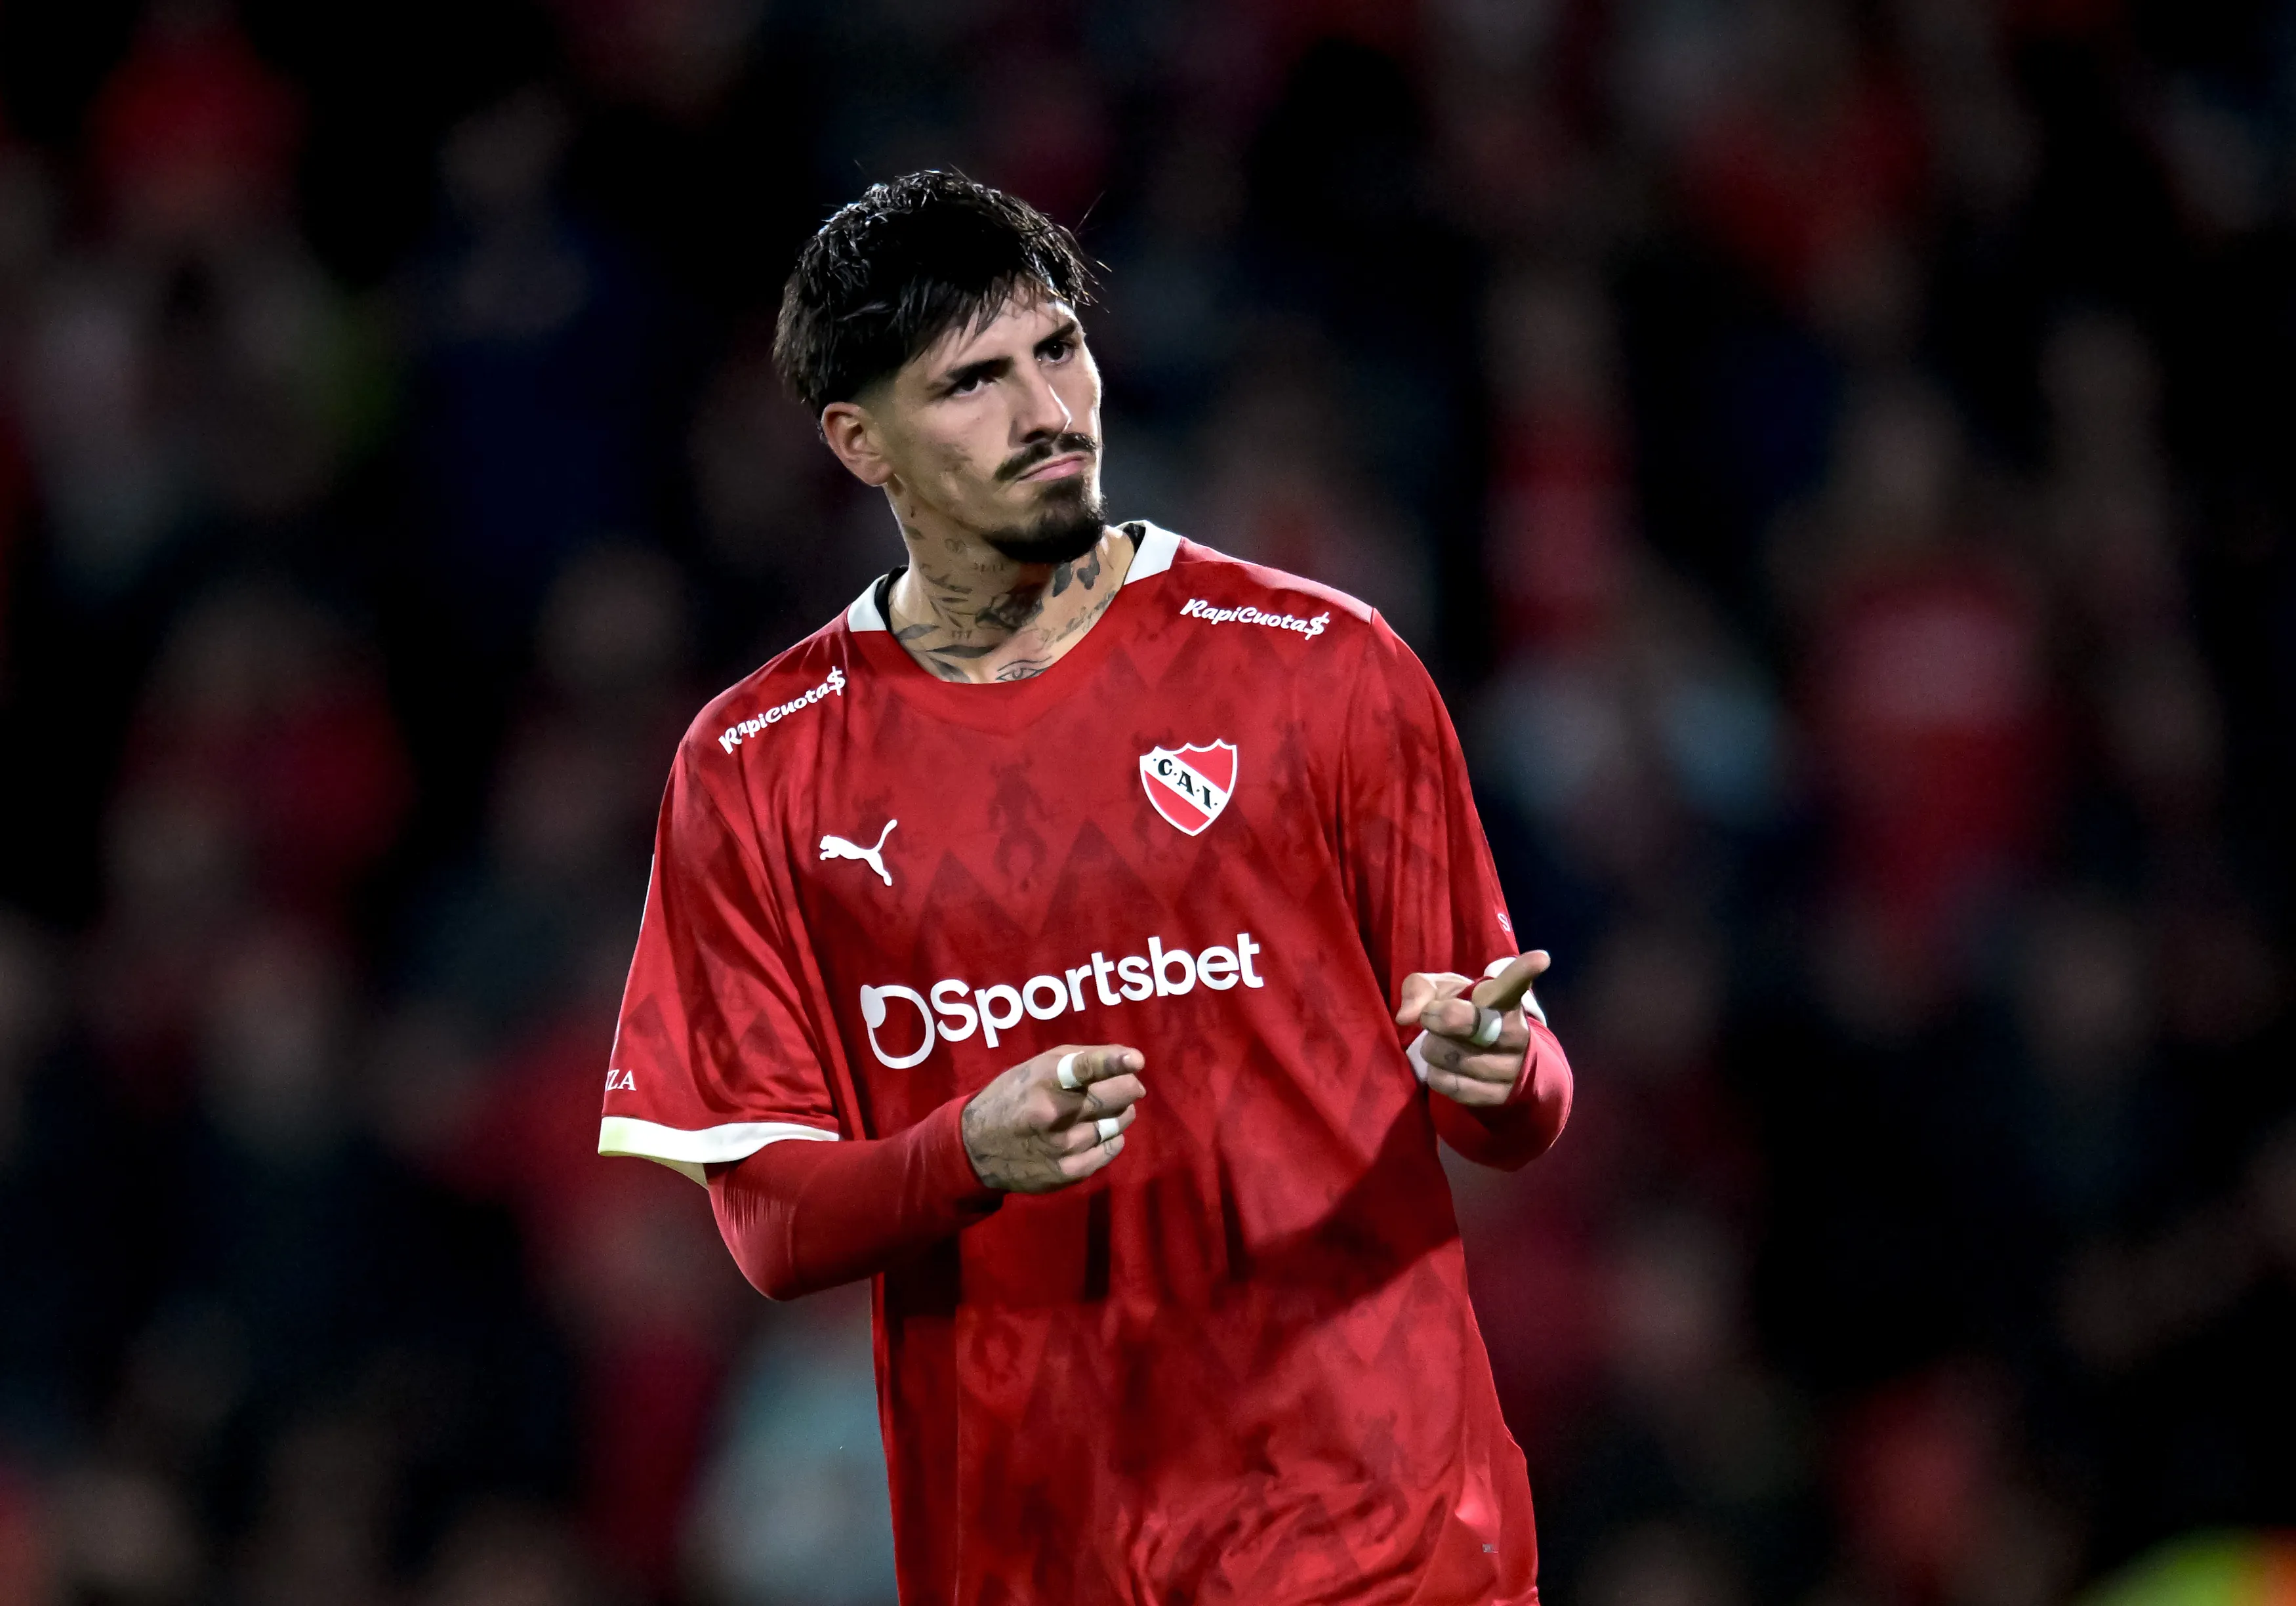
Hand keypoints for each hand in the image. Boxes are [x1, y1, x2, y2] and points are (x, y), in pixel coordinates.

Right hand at [960, 1043, 1146, 1193]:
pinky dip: (1111, 1137)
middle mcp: (1054, 1114)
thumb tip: (1129, 1059)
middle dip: (1129, 1087)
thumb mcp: (1038, 1066)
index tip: (1136, 1060)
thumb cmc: (1014, 1096)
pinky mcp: (1069, 1172)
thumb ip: (1083, 1058)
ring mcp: (1063, 1146)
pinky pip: (1111, 1149)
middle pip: (1115, 1098)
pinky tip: (1095, 1133)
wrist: (977, 1148)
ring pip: (1118, 1123)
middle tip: (1130, 1084)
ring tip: (1105, 1109)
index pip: (1082, 1069)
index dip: (1112, 1063)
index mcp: (1043, 1082)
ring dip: (1121, 1112)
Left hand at [1394, 950, 1550, 1108]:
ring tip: (1441, 1044)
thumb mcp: (1442, 993)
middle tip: (1431, 1017)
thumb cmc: (1463, 1014)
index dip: (1524, 970)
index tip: (1541, 957)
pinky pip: (1452, 1085)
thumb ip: (1421, 990)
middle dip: (1442, 1019)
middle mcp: (1515, 1032)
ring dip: (1433, 1049)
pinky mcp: (1498, 1097)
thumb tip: (1407, 1015)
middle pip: (1470, 1024)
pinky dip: (1437, 1075)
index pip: (1514, 984)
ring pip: (1453, 1056)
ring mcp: (1511, 1067)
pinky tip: (1445, 1068)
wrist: (1489, 1062)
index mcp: (1503, 1000)